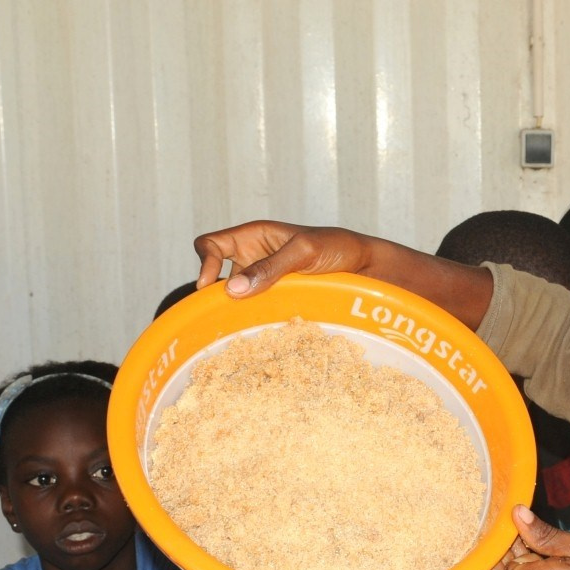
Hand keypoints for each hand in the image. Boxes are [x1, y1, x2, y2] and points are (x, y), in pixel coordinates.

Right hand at [193, 220, 495, 327]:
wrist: (366, 268)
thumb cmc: (337, 249)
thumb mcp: (303, 253)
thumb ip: (269, 268)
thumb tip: (231, 290)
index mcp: (253, 237)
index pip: (211, 244)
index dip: (204, 262)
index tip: (210, 286)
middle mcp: (253, 258)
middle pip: (216, 275)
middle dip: (215, 295)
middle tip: (224, 317)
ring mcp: (264, 282)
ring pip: (234, 298)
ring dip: (235, 311)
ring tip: (241, 328)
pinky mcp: (276, 301)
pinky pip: (254, 311)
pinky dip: (253, 320)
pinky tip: (260, 333)